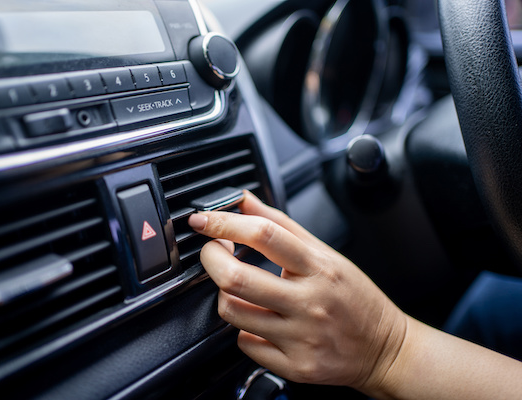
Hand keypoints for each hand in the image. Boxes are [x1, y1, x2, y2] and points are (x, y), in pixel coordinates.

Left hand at [188, 192, 407, 393]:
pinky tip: (257, 321)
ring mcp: (301, 337)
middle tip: (212, 253)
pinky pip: (246, 344)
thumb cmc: (355, 297)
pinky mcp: (295, 366)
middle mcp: (309, 302)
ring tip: (237, 288)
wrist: (384, 349)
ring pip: (233, 312)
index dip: (225, 223)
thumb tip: (245, 201)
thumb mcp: (327, 253)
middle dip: (211, 259)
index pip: (264, 236)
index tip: (204, 220)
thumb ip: (282, 225)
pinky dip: (243, 329)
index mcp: (318, 267)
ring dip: (224, 294)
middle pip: (237, 278)